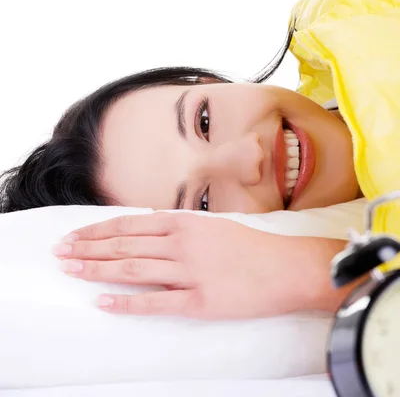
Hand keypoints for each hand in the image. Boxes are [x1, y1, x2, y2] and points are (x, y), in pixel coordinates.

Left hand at [53, 212, 322, 318]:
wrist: (285, 267)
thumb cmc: (249, 246)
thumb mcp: (210, 225)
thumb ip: (177, 226)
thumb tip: (145, 228)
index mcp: (184, 222)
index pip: (128, 225)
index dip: (97, 230)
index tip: (74, 236)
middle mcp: (181, 243)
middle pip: (124, 246)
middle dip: (87, 248)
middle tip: (59, 253)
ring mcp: (189, 272)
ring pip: (133, 270)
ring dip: (97, 270)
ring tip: (70, 270)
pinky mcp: (199, 300)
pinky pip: (155, 303)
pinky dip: (126, 303)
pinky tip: (103, 302)